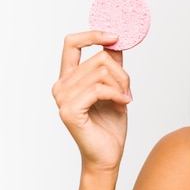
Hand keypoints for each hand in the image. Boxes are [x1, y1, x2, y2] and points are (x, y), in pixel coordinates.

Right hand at [52, 31, 131, 172]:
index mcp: (69, 78)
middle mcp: (61, 85)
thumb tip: (117, 41)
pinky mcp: (69, 110)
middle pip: (99, 58)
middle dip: (122, 74)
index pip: (71, 44)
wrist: (108, 155)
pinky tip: (123, 105)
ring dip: (122, 86)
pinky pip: (99, 89)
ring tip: (125, 101)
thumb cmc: (110, 124)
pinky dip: (117, 95)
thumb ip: (113, 65)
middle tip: (128, 92)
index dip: (93, 34)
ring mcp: (62, 98)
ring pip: (102, 72)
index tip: (115, 36)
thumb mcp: (115, 88)